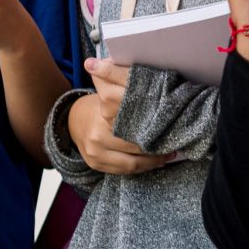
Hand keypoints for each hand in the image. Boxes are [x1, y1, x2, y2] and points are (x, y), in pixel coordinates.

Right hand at [70, 60, 171, 174]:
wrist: (73, 120)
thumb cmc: (100, 105)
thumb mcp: (110, 93)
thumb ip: (126, 88)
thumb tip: (153, 77)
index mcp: (104, 116)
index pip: (135, 127)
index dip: (156, 129)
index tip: (172, 128)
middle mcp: (98, 136)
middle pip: (135, 147)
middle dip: (158, 147)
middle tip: (175, 143)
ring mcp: (95, 153)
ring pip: (131, 163)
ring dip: (153, 162)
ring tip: (169, 155)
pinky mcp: (95, 164)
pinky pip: (123, 171)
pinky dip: (141, 168)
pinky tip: (155, 163)